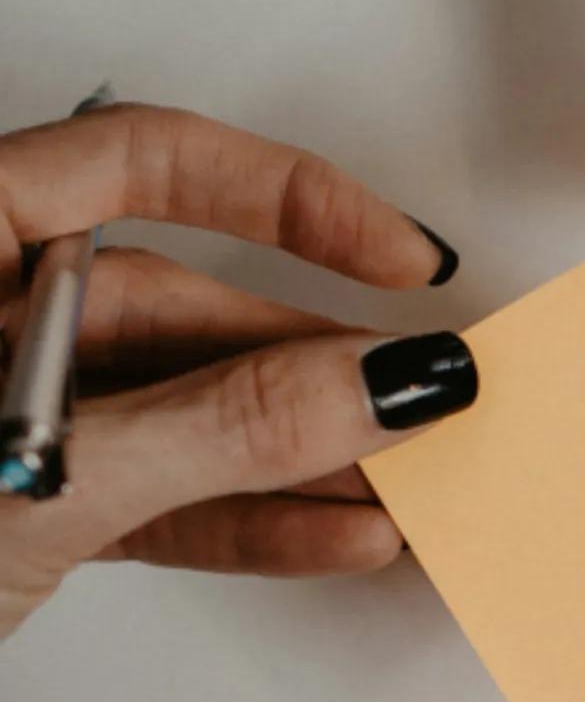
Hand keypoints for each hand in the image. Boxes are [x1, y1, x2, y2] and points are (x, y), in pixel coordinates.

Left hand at [0, 102, 479, 639]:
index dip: (287, 199)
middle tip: (425, 402)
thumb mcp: (37, 474)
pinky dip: (251, 522)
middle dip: (316, 366)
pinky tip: (334, 537)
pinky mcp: (23, 509)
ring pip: (186, 413)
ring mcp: (6, 418)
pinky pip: (162, 497)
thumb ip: (223, 426)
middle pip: (190, 307)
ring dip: (303, 458)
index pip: (140, 164)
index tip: (396, 259)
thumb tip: (381, 380)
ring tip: (405, 485)